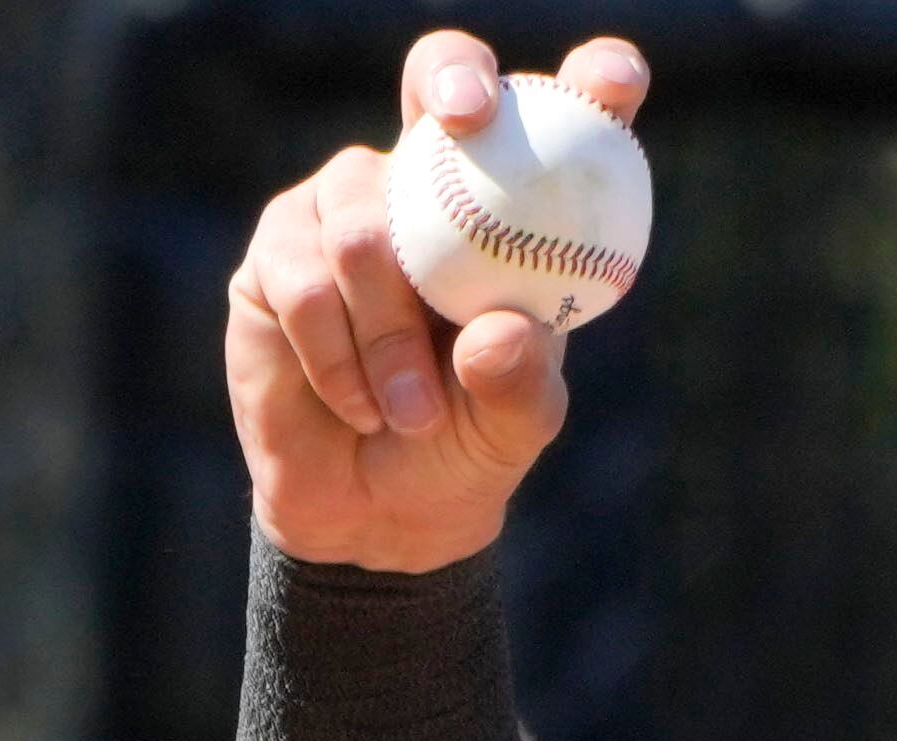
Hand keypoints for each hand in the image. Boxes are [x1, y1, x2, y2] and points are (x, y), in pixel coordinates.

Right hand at [224, 29, 650, 572]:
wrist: (380, 508)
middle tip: (469, 116)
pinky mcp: (278, 250)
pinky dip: (341, 356)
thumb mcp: (518, 425)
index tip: (618, 76)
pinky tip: (365, 407)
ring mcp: (344, 207)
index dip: (590, 83)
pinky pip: (305, 280)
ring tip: (416, 415)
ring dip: (392, 336)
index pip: (558, 122)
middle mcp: (427, 184)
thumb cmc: (466, 443)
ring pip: (366, 229)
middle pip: (435, 81)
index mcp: (513, 209)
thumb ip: (520, 382)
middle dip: (455, 82)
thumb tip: (502, 331)